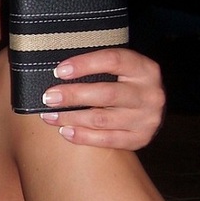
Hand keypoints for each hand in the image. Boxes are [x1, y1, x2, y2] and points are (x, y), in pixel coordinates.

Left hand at [39, 48, 164, 149]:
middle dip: (73, 96)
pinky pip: (106, 140)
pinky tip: (65, 131)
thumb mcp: (120, 69)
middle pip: (106, 94)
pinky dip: (82, 136)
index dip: (84, 64)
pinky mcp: (140, 138)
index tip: (59, 71)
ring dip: (71, 118)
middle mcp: (150, 94)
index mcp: (145, 69)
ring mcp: (147, 119)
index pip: (113, 61)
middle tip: (49, 97)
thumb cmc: (125, 83)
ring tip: (50, 116)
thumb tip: (59, 72)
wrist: (150, 108)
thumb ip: (97, 67)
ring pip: (102, 119)